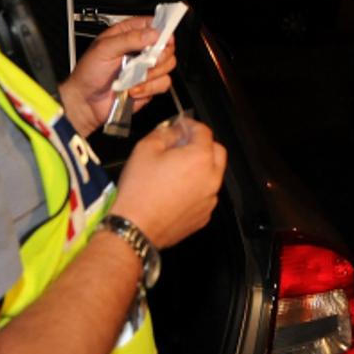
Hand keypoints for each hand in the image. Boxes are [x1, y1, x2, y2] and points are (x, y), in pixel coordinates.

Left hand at [59, 17, 177, 135]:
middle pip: (167, 45)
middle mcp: (139, 50)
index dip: (161, 30)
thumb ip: (129, 38)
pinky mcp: (149, 86)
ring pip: (168, 65)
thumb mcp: (104, 49)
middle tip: (145, 60)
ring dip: (151, 74)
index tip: (161, 38)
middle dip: (159, 55)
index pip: (153, 24)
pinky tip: (133, 89)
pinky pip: (163, 84)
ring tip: (132, 78)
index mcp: (127, 35)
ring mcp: (146, 69)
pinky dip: (149, 88)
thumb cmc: (88, 74)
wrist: (85, 102)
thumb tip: (152, 33)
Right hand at [111, 118, 226, 248]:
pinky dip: (196, 189)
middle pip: (217, 152)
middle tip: (182, 145)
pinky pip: (205, 195)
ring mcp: (210, 200)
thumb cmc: (139, 189)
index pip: (204, 132)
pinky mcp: (204, 216)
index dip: (191, 125)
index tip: (180, 126)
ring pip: (213, 175)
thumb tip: (174, 130)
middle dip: (202, 145)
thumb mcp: (145, 149)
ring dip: (200, 168)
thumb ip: (164, 133)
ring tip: (176, 170)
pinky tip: (175, 191)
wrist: (136, 227)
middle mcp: (212, 178)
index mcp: (201, 158)